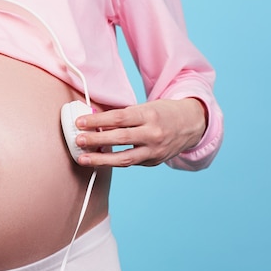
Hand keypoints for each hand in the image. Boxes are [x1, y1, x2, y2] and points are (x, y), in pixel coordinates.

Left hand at [74, 98, 206, 166]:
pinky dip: (113, 162)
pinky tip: (99, 161)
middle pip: (120, 138)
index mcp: (149, 115)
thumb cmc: (162, 113)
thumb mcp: (145, 108)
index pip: (119, 117)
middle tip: (78, 140)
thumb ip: (122, 116)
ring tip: (83, 159)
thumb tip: (93, 121)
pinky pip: (130, 163)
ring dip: (100, 160)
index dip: (97, 120)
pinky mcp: (153, 162)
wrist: (192, 124)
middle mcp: (153, 134)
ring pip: (124, 159)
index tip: (80, 122)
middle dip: (96, 140)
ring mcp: (154, 151)